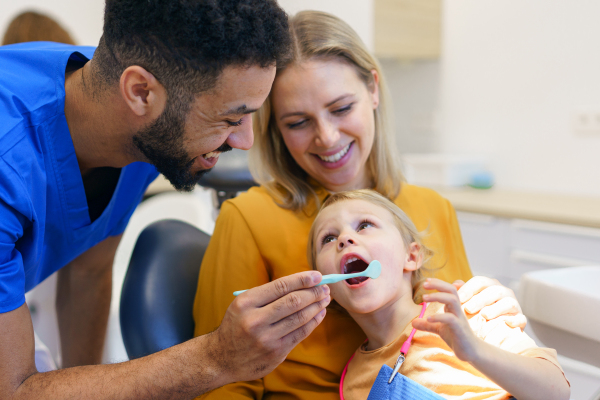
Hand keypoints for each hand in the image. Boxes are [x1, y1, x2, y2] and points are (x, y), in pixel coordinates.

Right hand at [211, 271, 329, 381]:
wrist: (221, 358)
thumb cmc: (237, 325)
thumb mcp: (243, 305)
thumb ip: (268, 295)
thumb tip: (302, 283)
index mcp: (246, 303)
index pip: (280, 286)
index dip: (302, 279)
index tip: (317, 276)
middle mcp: (255, 320)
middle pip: (293, 302)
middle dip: (313, 292)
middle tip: (325, 287)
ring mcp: (266, 338)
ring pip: (300, 318)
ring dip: (317, 306)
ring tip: (325, 299)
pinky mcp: (276, 352)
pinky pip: (300, 334)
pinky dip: (313, 322)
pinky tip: (320, 313)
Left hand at [412, 278, 480, 361]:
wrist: (471, 352)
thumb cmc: (457, 337)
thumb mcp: (439, 329)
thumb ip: (427, 324)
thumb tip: (413, 322)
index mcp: (453, 308)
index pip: (448, 289)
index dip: (438, 283)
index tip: (426, 281)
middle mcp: (457, 310)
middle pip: (451, 290)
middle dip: (438, 284)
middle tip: (424, 284)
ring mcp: (460, 319)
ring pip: (452, 300)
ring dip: (438, 296)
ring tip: (424, 298)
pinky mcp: (460, 330)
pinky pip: (451, 319)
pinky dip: (439, 317)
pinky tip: (428, 318)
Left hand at [453, 276, 526, 329]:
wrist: (494, 330)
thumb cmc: (477, 311)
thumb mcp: (468, 301)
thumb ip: (461, 292)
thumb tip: (455, 284)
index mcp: (489, 285)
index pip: (479, 281)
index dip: (469, 288)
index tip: (458, 298)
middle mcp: (503, 292)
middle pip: (493, 291)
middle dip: (480, 300)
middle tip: (468, 309)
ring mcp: (514, 305)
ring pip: (508, 302)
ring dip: (497, 308)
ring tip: (484, 315)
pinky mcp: (520, 319)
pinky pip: (521, 318)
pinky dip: (515, 320)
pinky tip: (507, 323)